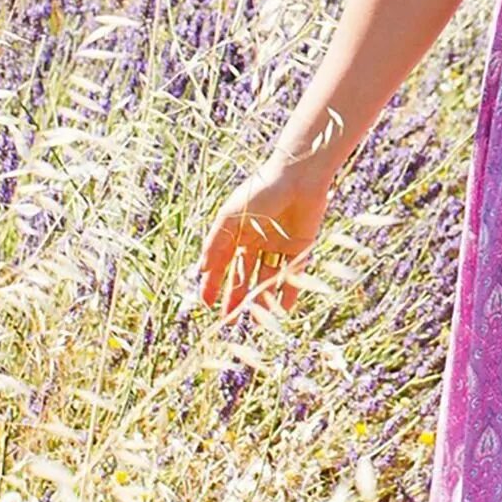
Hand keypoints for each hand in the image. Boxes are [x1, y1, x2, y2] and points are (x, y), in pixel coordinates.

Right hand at [195, 159, 329, 320]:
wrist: (298, 178)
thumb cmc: (260, 192)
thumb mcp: (230, 217)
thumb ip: (216, 243)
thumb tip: (201, 270)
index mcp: (237, 232)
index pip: (222, 263)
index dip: (213, 283)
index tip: (206, 303)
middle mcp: (256, 241)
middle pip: (243, 275)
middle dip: (235, 297)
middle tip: (229, 321)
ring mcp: (278, 246)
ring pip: (267, 279)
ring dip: (261, 300)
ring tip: (255, 322)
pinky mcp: (300, 248)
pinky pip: (292, 275)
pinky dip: (287, 293)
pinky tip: (281, 312)